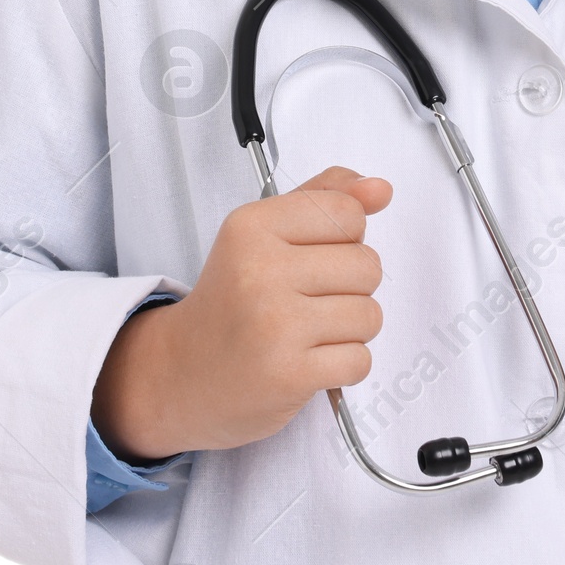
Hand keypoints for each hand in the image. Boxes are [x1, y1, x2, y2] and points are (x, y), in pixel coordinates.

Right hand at [91, 165, 391, 461]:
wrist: (182, 373)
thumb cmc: (233, 299)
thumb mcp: (266, 231)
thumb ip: (325, 198)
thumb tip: (381, 189)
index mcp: (253, 226)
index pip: (348, 212)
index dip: (345, 237)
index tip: (312, 255)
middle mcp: (260, 270)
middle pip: (367, 265)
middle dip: (351, 286)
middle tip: (307, 300)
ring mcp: (275, 325)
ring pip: (370, 314)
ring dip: (350, 328)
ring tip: (309, 331)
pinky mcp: (289, 374)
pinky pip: (360, 360)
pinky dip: (344, 364)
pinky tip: (309, 359)